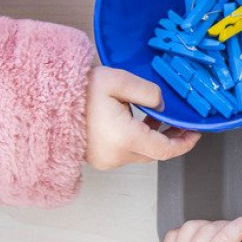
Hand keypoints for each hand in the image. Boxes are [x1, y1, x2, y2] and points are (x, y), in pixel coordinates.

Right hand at [85, 67, 200, 169]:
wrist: (45, 103)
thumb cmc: (78, 91)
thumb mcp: (117, 81)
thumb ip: (147, 91)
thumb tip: (162, 103)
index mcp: (126, 139)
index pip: (166, 150)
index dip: (184, 143)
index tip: (195, 133)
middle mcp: (118, 155)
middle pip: (155, 153)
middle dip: (170, 138)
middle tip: (180, 123)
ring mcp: (107, 160)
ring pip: (141, 153)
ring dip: (152, 138)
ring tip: (156, 117)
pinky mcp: (99, 159)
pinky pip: (126, 153)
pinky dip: (136, 140)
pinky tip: (136, 122)